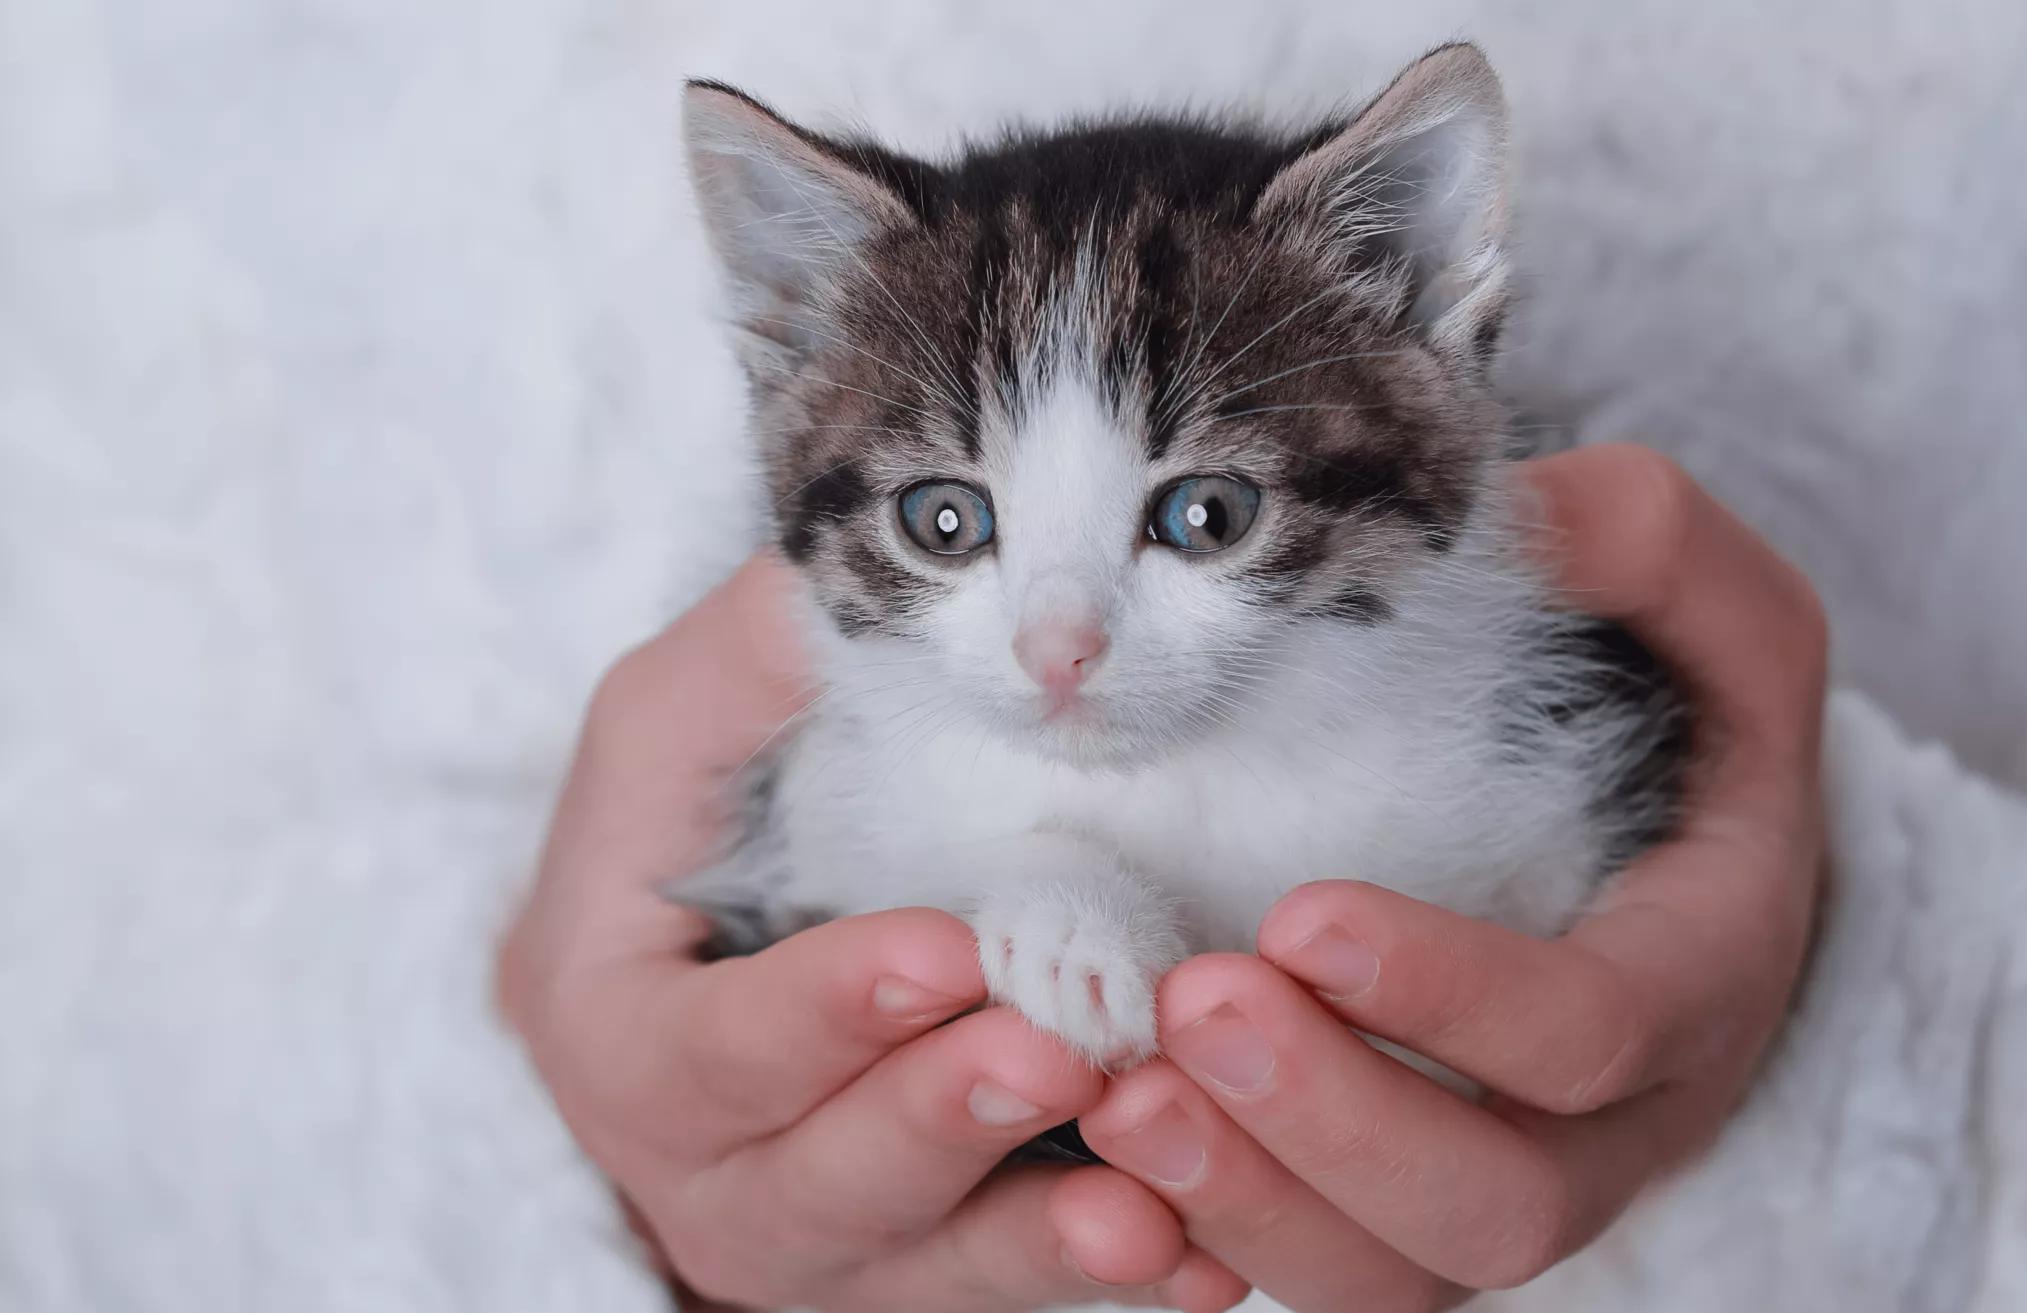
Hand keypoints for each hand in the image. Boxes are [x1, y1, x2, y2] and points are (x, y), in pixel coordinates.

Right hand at [497, 557, 1247, 1311]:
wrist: (711, 959)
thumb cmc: (691, 827)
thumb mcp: (682, 725)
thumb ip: (755, 659)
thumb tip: (854, 562)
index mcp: (614, 1033)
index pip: (701, 1052)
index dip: (815, 1016)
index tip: (939, 955)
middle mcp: (704, 1167)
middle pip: (809, 1183)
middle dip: (935, 1124)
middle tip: (1058, 1056)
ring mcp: (815, 1235)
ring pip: (914, 1268)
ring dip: (1031, 1243)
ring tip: (1145, 1207)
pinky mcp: (913, 1264)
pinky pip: (1003, 1297)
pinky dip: (1103, 1283)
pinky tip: (1201, 1261)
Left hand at [1073, 444, 1827, 1310]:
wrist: (1696, 865)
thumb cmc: (1698, 727)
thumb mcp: (1715, 609)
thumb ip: (1641, 542)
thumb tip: (1523, 513)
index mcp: (1704, 973)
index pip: (1595, 1034)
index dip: (1454, 998)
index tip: (1303, 917)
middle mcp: (1624, 1121)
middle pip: (1495, 1207)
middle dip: (1332, 1123)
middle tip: (1188, 1006)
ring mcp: (1523, 1179)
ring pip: (1403, 1276)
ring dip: (1254, 1201)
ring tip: (1122, 1095)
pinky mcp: (1425, 1204)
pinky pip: (1334, 1273)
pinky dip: (1223, 1238)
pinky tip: (1114, 1157)